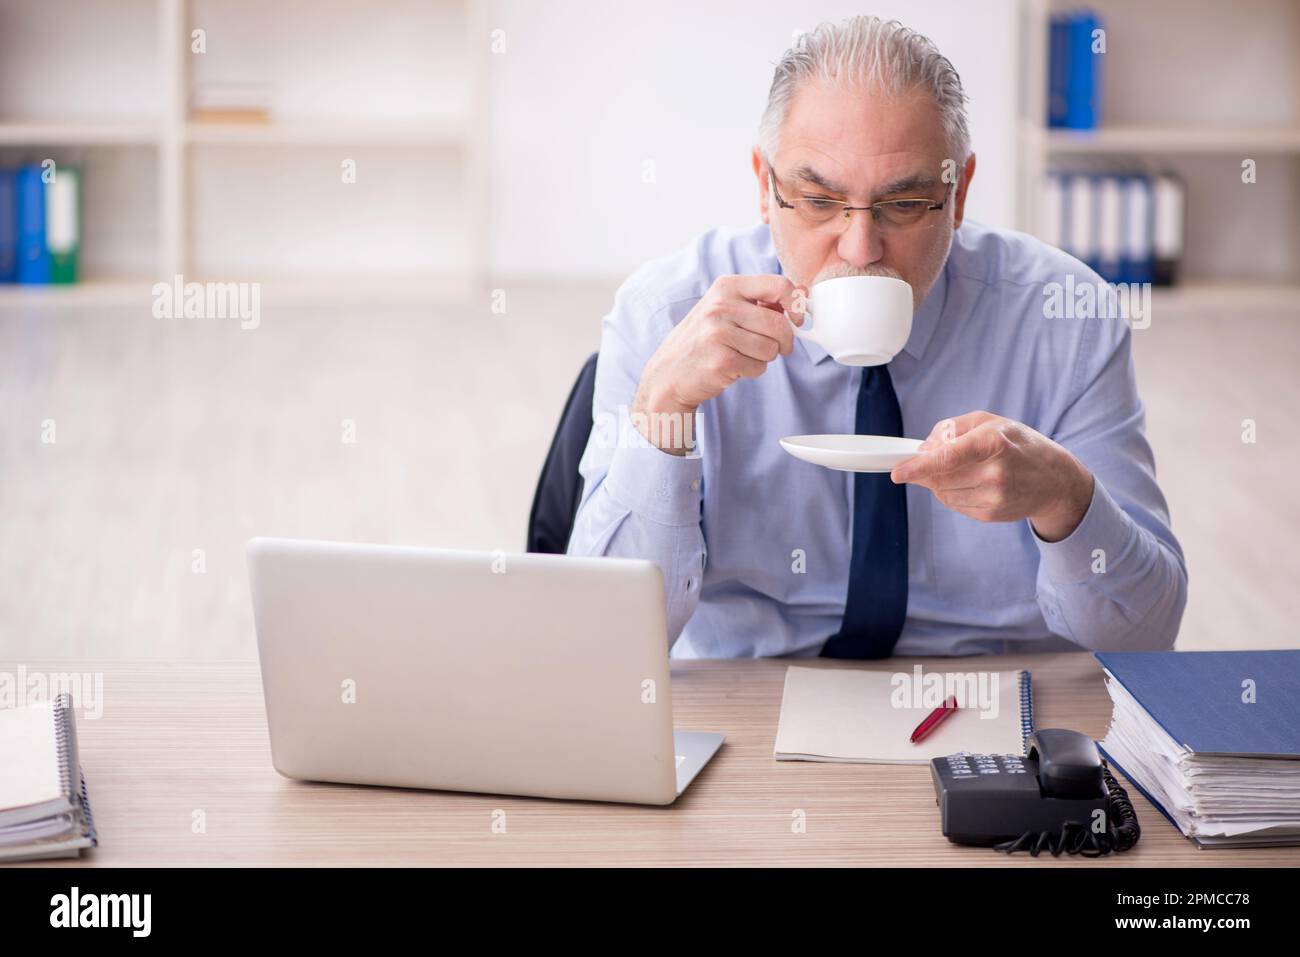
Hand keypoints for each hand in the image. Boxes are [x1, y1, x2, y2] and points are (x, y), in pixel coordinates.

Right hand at [632, 274, 804, 452]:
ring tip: (743, 355)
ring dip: (766, 357)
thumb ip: (763, 300)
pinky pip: (759, 367)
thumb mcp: (727, 309)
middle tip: (778, 347)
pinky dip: (752, 371)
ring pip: (771, 348)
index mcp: (726, 286)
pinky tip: (733, 366)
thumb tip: (804, 292)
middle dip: (785, 340)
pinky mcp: (721, 360)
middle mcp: (721, 306)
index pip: (779, 285)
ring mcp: (718, 333)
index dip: (796, 305)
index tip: (797, 319)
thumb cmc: (705, 339)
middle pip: (779, 323)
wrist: (670, 372)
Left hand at [889, 411, 1094, 541]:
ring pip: (943, 493)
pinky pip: (954, 505)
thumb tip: (923, 449)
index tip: (897, 473)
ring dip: (941, 482)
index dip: (918, 467)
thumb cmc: (1019, 444)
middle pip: (939, 477)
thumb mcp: (990, 422)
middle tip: (931, 461)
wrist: (1055, 480)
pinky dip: (953, 493)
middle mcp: (994, 472)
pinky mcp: (991, 514)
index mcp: (993, 443)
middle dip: (927, 470)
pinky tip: (972, 483)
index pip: (947, 458)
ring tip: (964, 470)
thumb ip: (951, 428)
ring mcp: (994, 497)